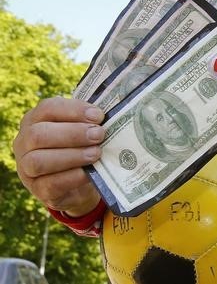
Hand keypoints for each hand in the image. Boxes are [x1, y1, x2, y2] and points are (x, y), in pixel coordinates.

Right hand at [13, 97, 104, 216]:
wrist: (80, 184)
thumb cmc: (81, 147)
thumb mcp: (83, 129)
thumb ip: (90, 120)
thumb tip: (112, 114)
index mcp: (35, 120)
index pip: (47, 108)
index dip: (73, 110)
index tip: (98, 116)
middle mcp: (24, 142)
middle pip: (38, 134)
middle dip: (72, 134)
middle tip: (98, 135)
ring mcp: (26, 168)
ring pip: (39, 161)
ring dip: (72, 156)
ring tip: (96, 153)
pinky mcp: (37, 190)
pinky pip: (50, 184)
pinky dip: (72, 177)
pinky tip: (88, 173)